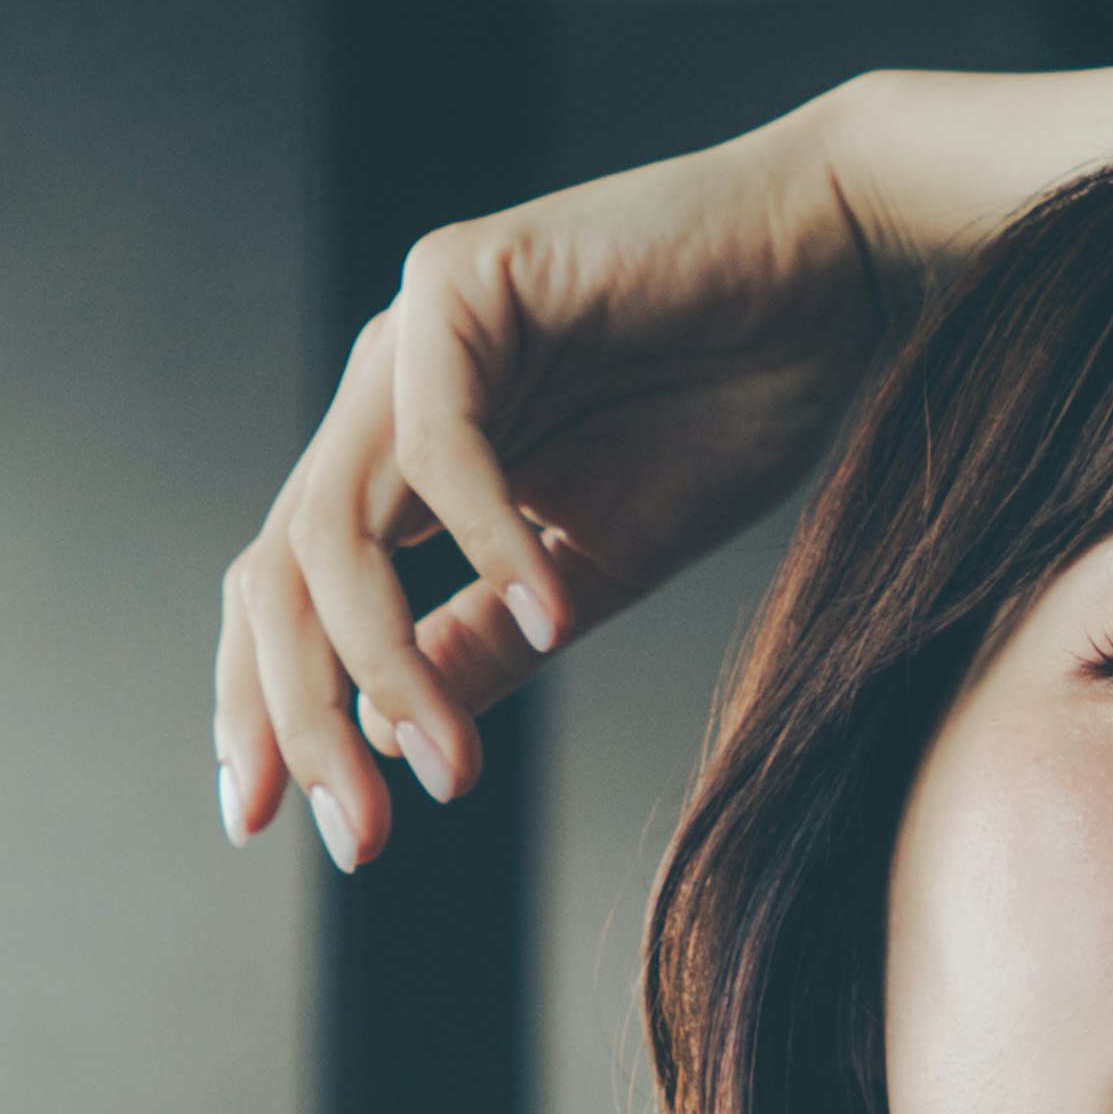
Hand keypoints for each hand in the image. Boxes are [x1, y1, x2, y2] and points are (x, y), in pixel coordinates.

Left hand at [213, 96, 893, 871]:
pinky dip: (488, 542)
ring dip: (381, 662)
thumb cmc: (738, 403)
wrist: (842, 272)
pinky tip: (553, 613)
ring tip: (450, 769)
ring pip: (334, 525)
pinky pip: (441, 444)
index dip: (270, 711)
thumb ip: (490, 644)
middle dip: (302, 717)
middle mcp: (383, 398)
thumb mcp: (599, 568)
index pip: (286, 596)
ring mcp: (410, 334)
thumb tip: (388, 744)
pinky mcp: (461, 278)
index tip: (281, 830)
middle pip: (280, 574)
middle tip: (358, 842)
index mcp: (402, 464)